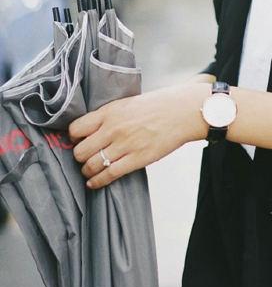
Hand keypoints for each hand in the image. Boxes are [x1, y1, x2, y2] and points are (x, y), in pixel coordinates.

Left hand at [69, 83, 209, 188]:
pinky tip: (93, 183)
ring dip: (86, 171)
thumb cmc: (159, 105)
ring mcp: (124, 145)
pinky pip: (108, 175)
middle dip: (79, 157)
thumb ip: (110, 115)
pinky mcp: (136, 159)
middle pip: (80, 150)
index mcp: (109, 112)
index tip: (77, 141)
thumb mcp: (128, 103)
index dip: (73, 138)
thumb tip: (93, 128)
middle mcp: (113, 128)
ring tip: (89, 172)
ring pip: (91, 165)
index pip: (76, 129)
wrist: (184, 111)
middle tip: (84, 158)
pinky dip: (97, 182)